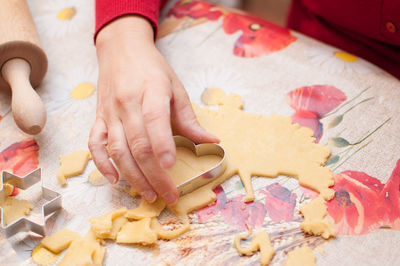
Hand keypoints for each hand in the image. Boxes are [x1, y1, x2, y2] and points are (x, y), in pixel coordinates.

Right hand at [89, 16, 217, 204]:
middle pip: (138, 144)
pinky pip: (95, 144)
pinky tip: (115, 180)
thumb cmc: (152, 69)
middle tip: (168, 195)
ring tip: (148, 194)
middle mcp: (127, 103)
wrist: (121, 50)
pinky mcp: (98, 119)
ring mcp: (110, 113)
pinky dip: (102, 164)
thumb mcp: (175, 87)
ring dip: (133, 176)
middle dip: (153, 174)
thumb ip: (189, 117)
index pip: (154, 121)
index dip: (162, 145)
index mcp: (151, 91)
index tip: (171, 167)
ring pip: (117, 150)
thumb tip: (212, 142)